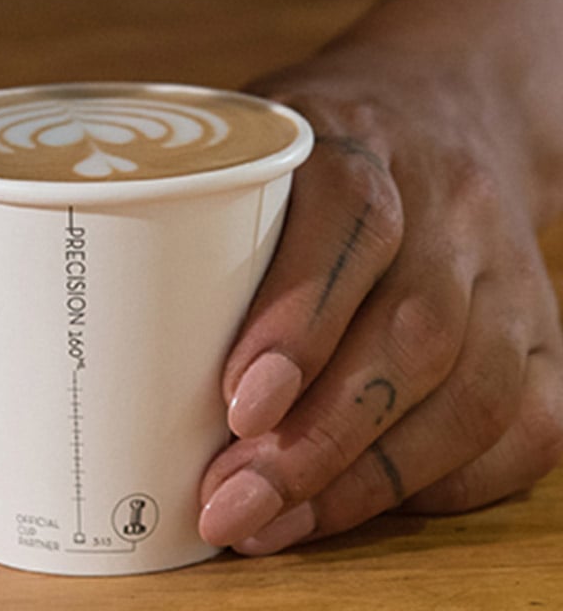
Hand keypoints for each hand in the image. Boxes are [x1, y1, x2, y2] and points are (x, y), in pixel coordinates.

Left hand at [198, 41, 562, 554]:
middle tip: (233, 499)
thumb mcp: (259, 139)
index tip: (239, 402)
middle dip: (320, 435)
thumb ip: (201, 209)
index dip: (299, 317)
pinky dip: (439, 483)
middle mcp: (453, 204)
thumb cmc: (323, 139)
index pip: (352, 217)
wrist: (450, 104)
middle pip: (414, 329)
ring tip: (274, 521)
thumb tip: (106, 320)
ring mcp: (509, 271)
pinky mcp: (543, 329)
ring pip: (472, 391)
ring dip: (368, 477)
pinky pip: (523, 424)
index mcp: (366, 137)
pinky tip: (357, 503)